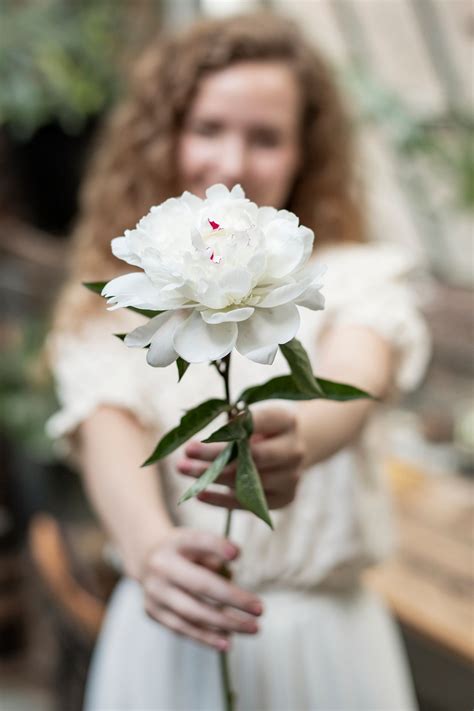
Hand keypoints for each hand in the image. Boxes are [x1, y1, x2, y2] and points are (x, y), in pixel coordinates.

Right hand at [140, 528, 262, 650]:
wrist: (146, 559)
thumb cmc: (185, 550)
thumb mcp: (198, 542)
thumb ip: (215, 553)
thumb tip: (231, 575)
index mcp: (175, 542)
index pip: (197, 541)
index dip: (216, 546)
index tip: (237, 554)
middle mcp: (161, 566)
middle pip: (200, 584)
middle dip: (232, 599)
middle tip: (260, 609)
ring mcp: (154, 591)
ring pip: (192, 613)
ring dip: (225, 624)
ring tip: (252, 629)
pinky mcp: (152, 612)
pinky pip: (182, 628)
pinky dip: (206, 637)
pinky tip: (228, 641)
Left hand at [177, 406, 305, 509]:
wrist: (296, 445)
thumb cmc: (267, 425)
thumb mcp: (257, 414)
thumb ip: (237, 421)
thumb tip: (202, 428)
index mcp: (287, 421)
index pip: (259, 423)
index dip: (230, 428)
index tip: (205, 429)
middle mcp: (294, 450)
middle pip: (252, 456)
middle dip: (216, 455)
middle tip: (186, 451)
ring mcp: (290, 477)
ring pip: (246, 481)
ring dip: (211, 477)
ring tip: (183, 469)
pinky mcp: (283, 498)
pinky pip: (248, 503)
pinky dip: (221, 500)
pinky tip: (200, 493)